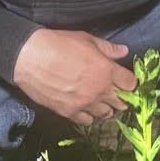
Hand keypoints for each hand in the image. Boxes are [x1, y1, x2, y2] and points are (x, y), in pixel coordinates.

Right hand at [12, 28, 136, 122]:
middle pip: (122, 103)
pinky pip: (87, 121)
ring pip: (106, 114)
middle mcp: (99, 90)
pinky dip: (89, 116)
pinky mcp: (69, 112)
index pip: (131, 84)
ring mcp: (84, 104)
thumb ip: (107, 48)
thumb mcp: (86, 39)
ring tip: (101, 101)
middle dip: (122, 98)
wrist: (29, 57)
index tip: (125, 80)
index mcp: (106, 70)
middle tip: (116, 93)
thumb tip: (124, 51)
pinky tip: (86, 108)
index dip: (130, 82)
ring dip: (106, 108)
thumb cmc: (58, 44)